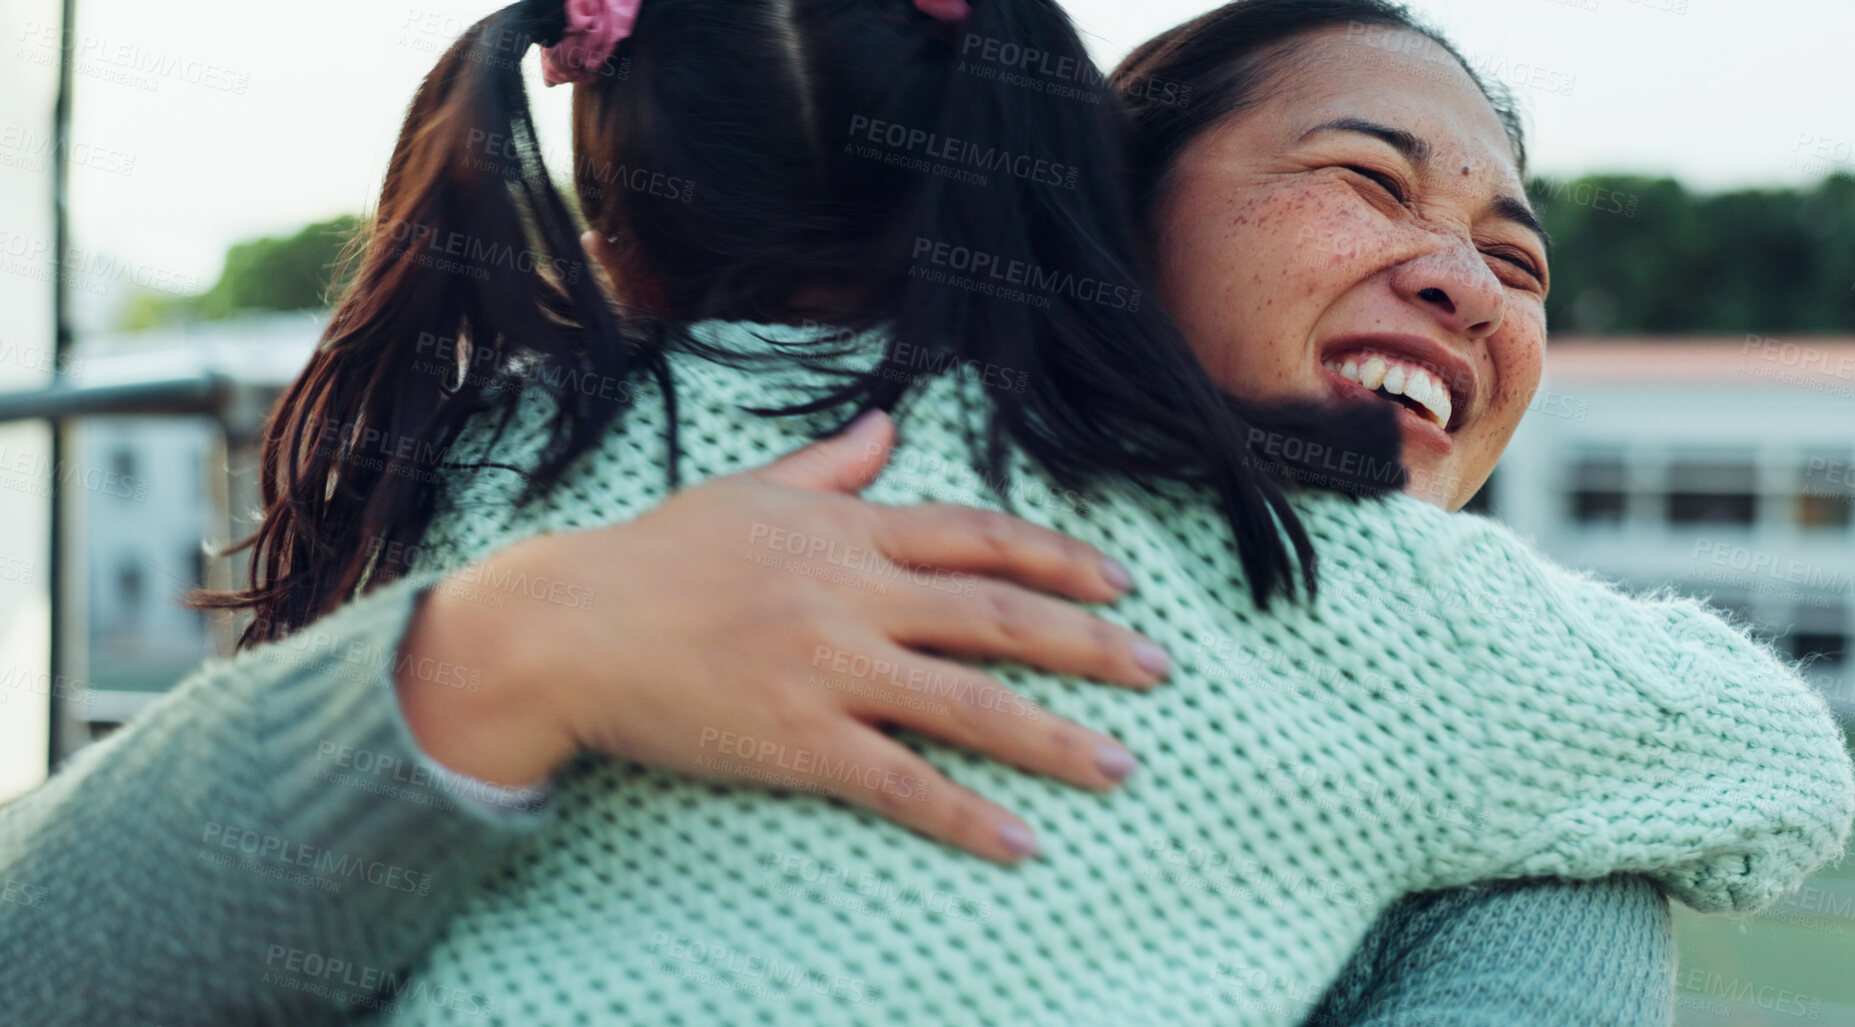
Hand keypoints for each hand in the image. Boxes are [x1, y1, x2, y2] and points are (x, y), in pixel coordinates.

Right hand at [397, 411, 1168, 862]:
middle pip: (1001, 615)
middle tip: (1161, 671)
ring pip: (971, 702)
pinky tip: (1022, 842)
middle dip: (1092, 643)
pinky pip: (901, 782)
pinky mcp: (799, 740)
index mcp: (850, 532)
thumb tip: (891, 423)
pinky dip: (966, 815)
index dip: (1060, 556)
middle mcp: (855, 594)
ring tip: (1123, 762)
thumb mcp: (750, 490)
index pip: (981, 537)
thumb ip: (834, 464)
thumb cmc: (656, 556)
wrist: (569, 626)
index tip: (1121, 580)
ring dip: (1057, 735)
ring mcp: (831, 669)